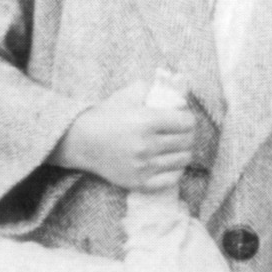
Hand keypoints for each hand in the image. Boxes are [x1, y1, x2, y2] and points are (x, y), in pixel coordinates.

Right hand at [51, 79, 195, 190]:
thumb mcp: (129, 94)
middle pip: (187, 141)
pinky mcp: (139, 182)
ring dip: (183, 152)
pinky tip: (170, 162)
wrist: (82, 141)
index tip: (183, 118)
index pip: (187, 122)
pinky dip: (176, 170)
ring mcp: (143, 166)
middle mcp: (146, 145)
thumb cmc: (107, 115)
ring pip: (183, 160)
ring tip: (175, 146)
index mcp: (146, 120)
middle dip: (188, 134)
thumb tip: (180, 97)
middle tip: (181, 132)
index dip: (188, 118)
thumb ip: (155, 89)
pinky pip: (172, 179)